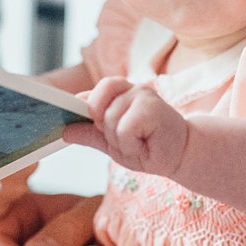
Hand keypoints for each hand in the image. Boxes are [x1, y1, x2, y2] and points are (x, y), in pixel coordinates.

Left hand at [64, 77, 187, 177]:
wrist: (179, 156)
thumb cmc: (147, 147)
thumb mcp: (112, 144)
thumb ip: (90, 134)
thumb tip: (65, 131)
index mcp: (117, 94)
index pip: (88, 94)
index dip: (79, 109)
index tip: (77, 122)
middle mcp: (128, 89)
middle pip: (94, 107)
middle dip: (104, 131)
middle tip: (125, 139)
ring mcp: (141, 94)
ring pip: (109, 119)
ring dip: (120, 141)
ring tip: (139, 142)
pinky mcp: (152, 106)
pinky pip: (125, 128)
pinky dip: (131, 143)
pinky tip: (146, 143)